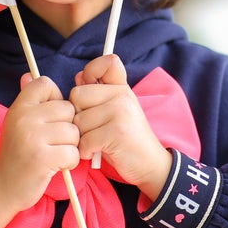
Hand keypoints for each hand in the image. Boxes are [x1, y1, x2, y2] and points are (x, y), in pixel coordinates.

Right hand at [0, 75, 79, 227]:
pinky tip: (57, 166)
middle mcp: (24, 117)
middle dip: (67, 127)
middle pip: (68, 108)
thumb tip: (28, 74)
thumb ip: (28, 99)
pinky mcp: (43, 158)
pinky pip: (73, 152)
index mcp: (19, 106)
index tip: (49, 117)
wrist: (2, 187)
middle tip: (53, 141)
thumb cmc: (16, 153)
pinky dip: (70, 162)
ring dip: (70, 146)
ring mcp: (33, 137)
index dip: (55, 99)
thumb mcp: (17, 122)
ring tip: (54, 153)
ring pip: (73, 132)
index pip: (46, 84)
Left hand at [70, 55, 171, 201]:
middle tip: (91, 128)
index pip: (108, 62)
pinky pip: (85, 140)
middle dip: (77, 115)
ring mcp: (121, 112)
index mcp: (122, 88)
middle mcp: (123, 95)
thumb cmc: (125, 139)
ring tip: (96, 143)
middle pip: (77, 95)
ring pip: (78, 120)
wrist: (151, 165)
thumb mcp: (114, 111)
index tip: (90, 89)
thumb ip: (96, 93)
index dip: (91, 71)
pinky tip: (96, 153)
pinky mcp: (117, 132)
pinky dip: (85, 151)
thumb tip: (79, 77)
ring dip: (81, 137)